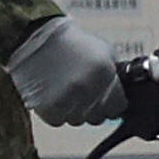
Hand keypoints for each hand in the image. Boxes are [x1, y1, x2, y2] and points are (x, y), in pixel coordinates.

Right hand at [5, 14, 144, 127]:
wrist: (37, 38)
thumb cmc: (72, 44)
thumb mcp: (104, 52)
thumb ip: (115, 75)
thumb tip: (121, 94)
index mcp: (104, 74)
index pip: (118, 108)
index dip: (113, 105)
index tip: (108, 101)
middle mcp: (87, 88)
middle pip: (98, 118)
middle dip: (93, 108)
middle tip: (83, 94)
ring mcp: (67, 99)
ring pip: (78, 120)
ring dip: (74, 110)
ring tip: (66, 91)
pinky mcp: (48, 106)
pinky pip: (59, 120)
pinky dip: (57, 112)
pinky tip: (55, 96)